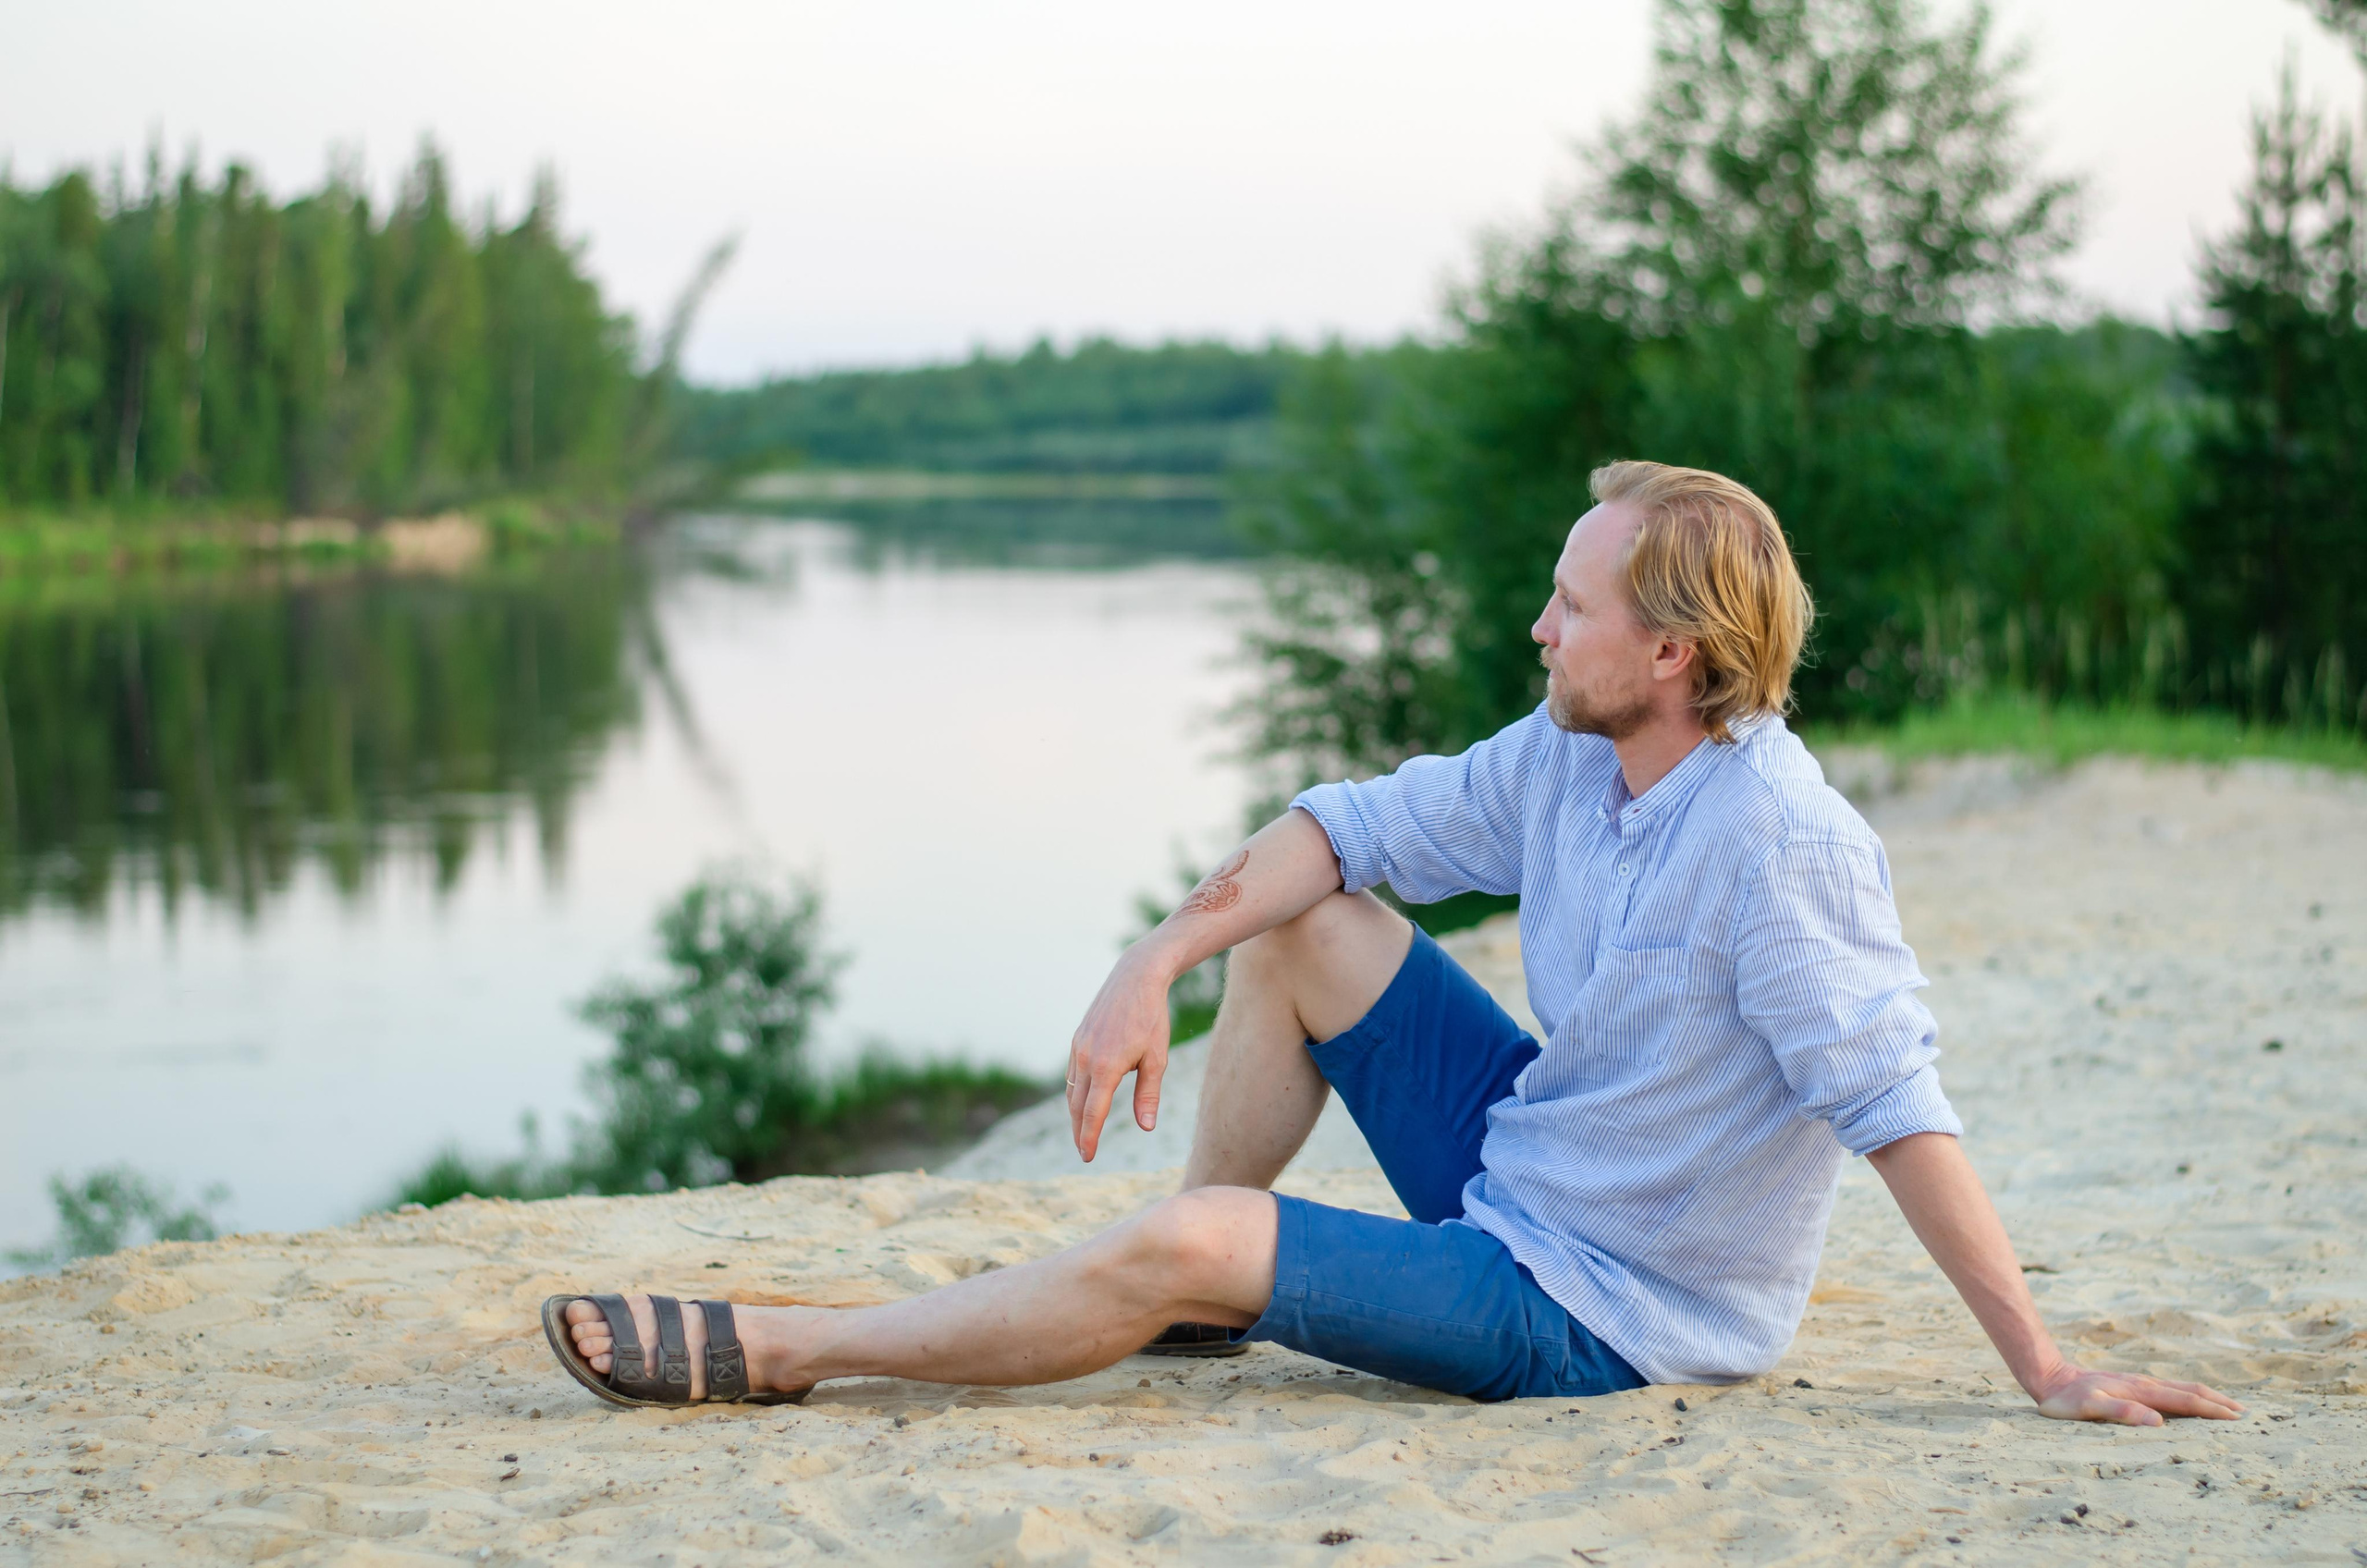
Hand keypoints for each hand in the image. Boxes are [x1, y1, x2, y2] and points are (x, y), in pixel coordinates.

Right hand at [1065, 949, 1173, 1160]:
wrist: (1136, 978)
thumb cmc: (1152, 1018)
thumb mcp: (1157, 1058)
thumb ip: (1148, 1094)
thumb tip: (1146, 1127)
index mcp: (1106, 1068)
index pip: (1093, 1113)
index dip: (1089, 1138)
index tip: (1088, 1156)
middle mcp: (1086, 1059)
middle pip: (1077, 1106)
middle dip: (1079, 1130)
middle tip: (1084, 1151)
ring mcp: (1078, 1047)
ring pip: (1072, 1089)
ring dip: (1076, 1112)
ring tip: (1083, 1129)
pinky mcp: (1078, 1038)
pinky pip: (1073, 1072)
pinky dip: (1076, 1090)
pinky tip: (1085, 1097)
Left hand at [2029, 1363, 2244, 1424]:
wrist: (2048, 1377)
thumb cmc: (2066, 1399)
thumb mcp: (2089, 1407)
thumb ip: (2122, 1413)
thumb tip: (2159, 1423)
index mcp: (2141, 1390)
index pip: (2185, 1400)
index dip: (2212, 1409)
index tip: (2237, 1418)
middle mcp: (2144, 1384)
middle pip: (2189, 1391)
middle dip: (2217, 1402)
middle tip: (2244, 1414)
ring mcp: (2138, 1383)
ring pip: (2179, 1388)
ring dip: (2205, 1396)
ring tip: (2226, 1406)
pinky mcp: (2130, 1386)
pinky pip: (2167, 1390)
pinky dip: (2186, 1395)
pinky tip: (2187, 1402)